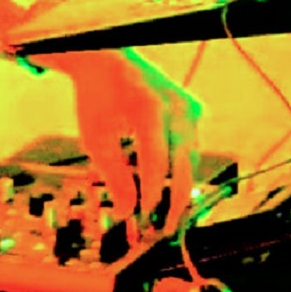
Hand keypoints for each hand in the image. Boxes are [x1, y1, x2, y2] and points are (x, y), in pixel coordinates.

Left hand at [28, 48, 199, 229]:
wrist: (107, 60)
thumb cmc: (97, 100)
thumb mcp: (96, 137)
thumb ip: (114, 175)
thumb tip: (128, 214)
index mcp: (148, 107)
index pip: (157, 162)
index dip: (152, 194)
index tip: (143, 219)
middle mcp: (177, 105)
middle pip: (184, 164)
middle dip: (175, 201)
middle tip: (163, 231)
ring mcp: (190, 106)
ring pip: (191, 160)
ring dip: (179, 189)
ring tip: (164, 218)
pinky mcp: (194, 110)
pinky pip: (191, 148)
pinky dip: (180, 170)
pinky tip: (168, 192)